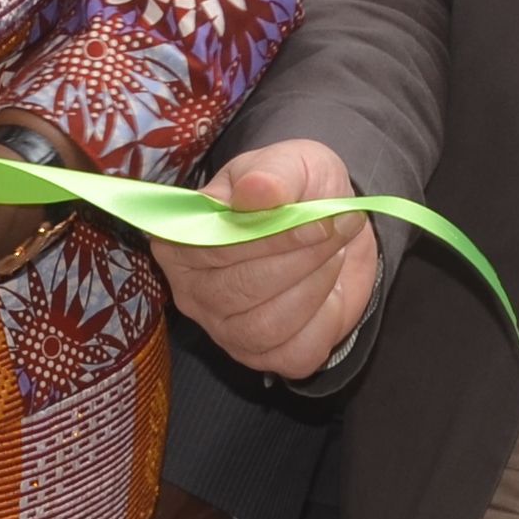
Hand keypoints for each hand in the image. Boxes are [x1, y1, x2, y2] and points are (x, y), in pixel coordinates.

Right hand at [159, 140, 379, 379]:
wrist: (329, 224)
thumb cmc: (295, 191)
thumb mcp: (289, 162)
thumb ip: (272, 174)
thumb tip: (256, 191)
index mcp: (182, 238)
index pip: (215, 249)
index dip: (272, 238)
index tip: (318, 221)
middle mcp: (192, 290)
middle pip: (240, 290)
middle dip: (301, 259)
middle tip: (336, 230)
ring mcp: (224, 329)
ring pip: (266, 326)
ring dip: (314, 287)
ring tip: (332, 255)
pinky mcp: (261, 356)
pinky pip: (294, 354)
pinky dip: (325, 322)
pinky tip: (329, 293)